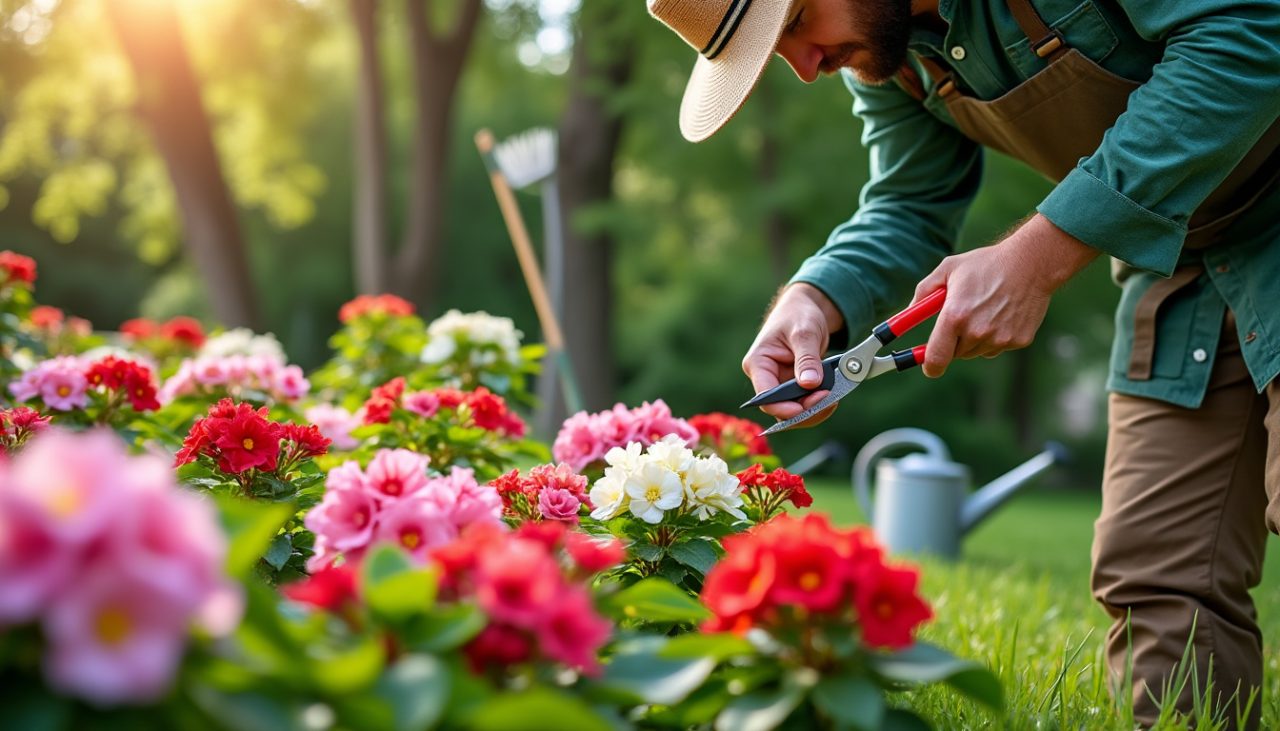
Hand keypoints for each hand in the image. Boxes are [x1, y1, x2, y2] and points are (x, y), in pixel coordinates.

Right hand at [741, 283, 844, 426]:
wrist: (805, 309)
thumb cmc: (798, 314)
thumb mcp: (804, 332)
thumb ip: (807, 359)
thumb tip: (810, 384)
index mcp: (758, 363)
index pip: (765, 396)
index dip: (783, 407)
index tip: (803, 408)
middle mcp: (766, 377)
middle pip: (780, 408)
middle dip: (804, 409)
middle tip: (828, 400)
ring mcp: (780, 383)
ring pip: (793, 410)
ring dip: (813, 409)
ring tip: (833, 397)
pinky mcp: (793, 385)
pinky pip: (804, 402)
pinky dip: (818, 403)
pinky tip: (831, 395)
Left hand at [913, 214, 1097, 376]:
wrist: (1031, 263)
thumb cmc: (985, 264)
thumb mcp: (948, 270)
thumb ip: (924, 293)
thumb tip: (908, 313)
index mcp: (955, 316)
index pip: (936, 358)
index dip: (929, 365)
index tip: (928, 365)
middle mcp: (977, 331)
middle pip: (955, 354)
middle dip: (953, 341)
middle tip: (961, 319)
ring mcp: (1000, 339)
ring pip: (976, 351)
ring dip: (974, 339)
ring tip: (984, 310)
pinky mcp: (1018, 341)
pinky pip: (997, 348)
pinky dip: (995, 337)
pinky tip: (1002, 314)